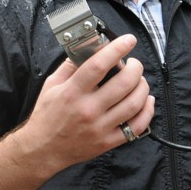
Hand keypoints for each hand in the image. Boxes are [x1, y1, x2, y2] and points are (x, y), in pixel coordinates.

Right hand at [18, 34, 154, 170]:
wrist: (43, 149)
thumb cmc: (46, 115)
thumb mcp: (51, 85)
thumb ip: (70, 65)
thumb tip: (88, 47)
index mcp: (72, 92)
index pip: (98, 65)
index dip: (116, 49)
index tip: (128, 40)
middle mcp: (88, 109)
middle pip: (123, 83)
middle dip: (135, 67)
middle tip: (134, 63)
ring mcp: (100, 127)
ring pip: (134, 103)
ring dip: (143, 87)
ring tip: (139, 80)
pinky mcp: (108, 141)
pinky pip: (137, 126)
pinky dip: (147, 111)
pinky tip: (146, 100)